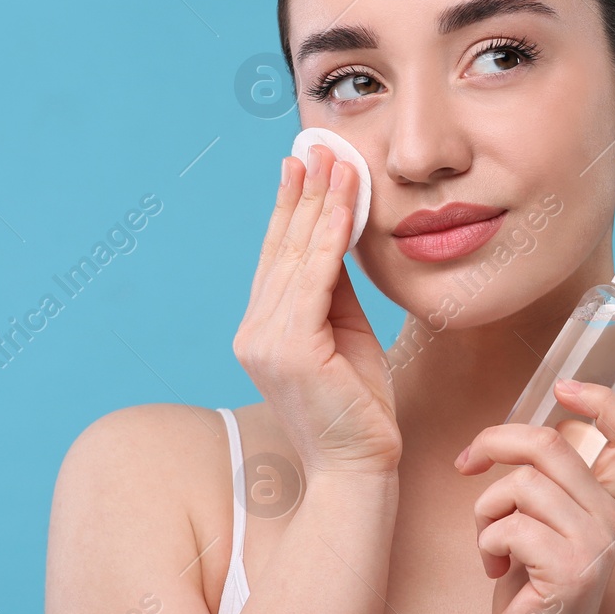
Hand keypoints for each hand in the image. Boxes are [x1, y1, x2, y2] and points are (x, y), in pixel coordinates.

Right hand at [233, 144, 400, 478]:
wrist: (359, 469)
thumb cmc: (359, 408)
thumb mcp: (348, 336)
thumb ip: (337, 292)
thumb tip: (342, 238)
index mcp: (264, 330)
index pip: (279, 257)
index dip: (291, 208)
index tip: (303, 164)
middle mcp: (255, 332)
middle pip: (283, 248)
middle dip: (304, 192)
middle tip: (317, 144)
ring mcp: (265, 341)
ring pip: (298, 256)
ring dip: (320, 203)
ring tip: (335, 159)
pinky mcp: (288, 349)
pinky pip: (315, 279)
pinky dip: (330, 237)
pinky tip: (343, 204)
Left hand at [453, 379, 614, 613]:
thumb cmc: (529, 600)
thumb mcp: (540, 532)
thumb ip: (544, 487)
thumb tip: (511, 436)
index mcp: (608, 505)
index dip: (601, 400)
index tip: (564, 386)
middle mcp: (611, 521)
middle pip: (549, 444)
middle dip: (494, 443)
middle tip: (467, 465)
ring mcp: (594, 546)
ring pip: (522, 484)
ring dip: (486, 511)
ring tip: (490, 545)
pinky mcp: (570, 572)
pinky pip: (510, 525)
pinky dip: (487, 544)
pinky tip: (495, 572)